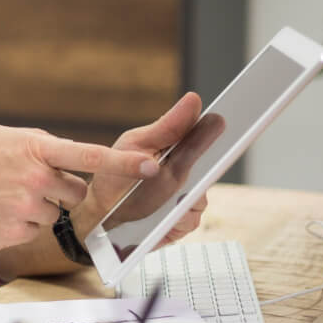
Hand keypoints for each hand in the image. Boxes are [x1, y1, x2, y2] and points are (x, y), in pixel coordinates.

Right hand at [0, 125, 158, 248]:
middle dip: (59, 190)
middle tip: (26, 184)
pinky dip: (19, 225)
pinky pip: (34, 232)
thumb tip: (70, 161)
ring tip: (2, 198)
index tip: (153, 167)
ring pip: (53, 214)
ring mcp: (24, 209)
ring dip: (37, 208)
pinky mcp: (13, 234)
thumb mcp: (5, 139)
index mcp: (34, 149)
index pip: (90, 157)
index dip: (125, 163)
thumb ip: (41, 148)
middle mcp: (34, 179)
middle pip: (74, 192)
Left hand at [84, 92, 213, 246]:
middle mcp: (191, 175)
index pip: (210, 138)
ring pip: (200, 197)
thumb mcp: (137, 144)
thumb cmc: (117, 173)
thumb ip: (169, 127)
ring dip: (182, 196)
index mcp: (182, 150)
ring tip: (163, 196)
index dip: (222, 131)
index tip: (224, 120)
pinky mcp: (182, 223)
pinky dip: (177, 216)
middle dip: (205, 166)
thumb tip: (194, 99)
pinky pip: (190, 219)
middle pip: (211, 169)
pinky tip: (163, 215)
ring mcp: (188, 200)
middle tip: (187, 165)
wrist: (99, 209)